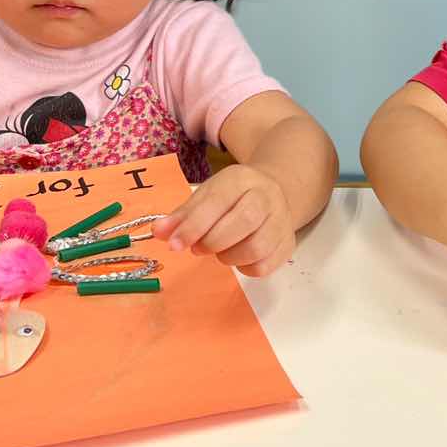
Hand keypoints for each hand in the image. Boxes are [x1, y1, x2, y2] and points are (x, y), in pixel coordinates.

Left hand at [153, 164, 296, 276]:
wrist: (273, 193)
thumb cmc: (232, 197)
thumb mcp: (206, 195)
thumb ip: (182, 215)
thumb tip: (158, 233)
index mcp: (242, 179)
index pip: (218, 200)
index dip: (193, 225)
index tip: (174, 244)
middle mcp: (267, 196)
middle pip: (244, 221)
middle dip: (213, 241)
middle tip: (198, 248)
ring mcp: (281, 221)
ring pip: (257, 247)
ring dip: (229, 256)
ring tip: (219, 251)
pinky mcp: (288, 244)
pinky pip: (265, 266)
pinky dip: (245, 268)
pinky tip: (237, 257)